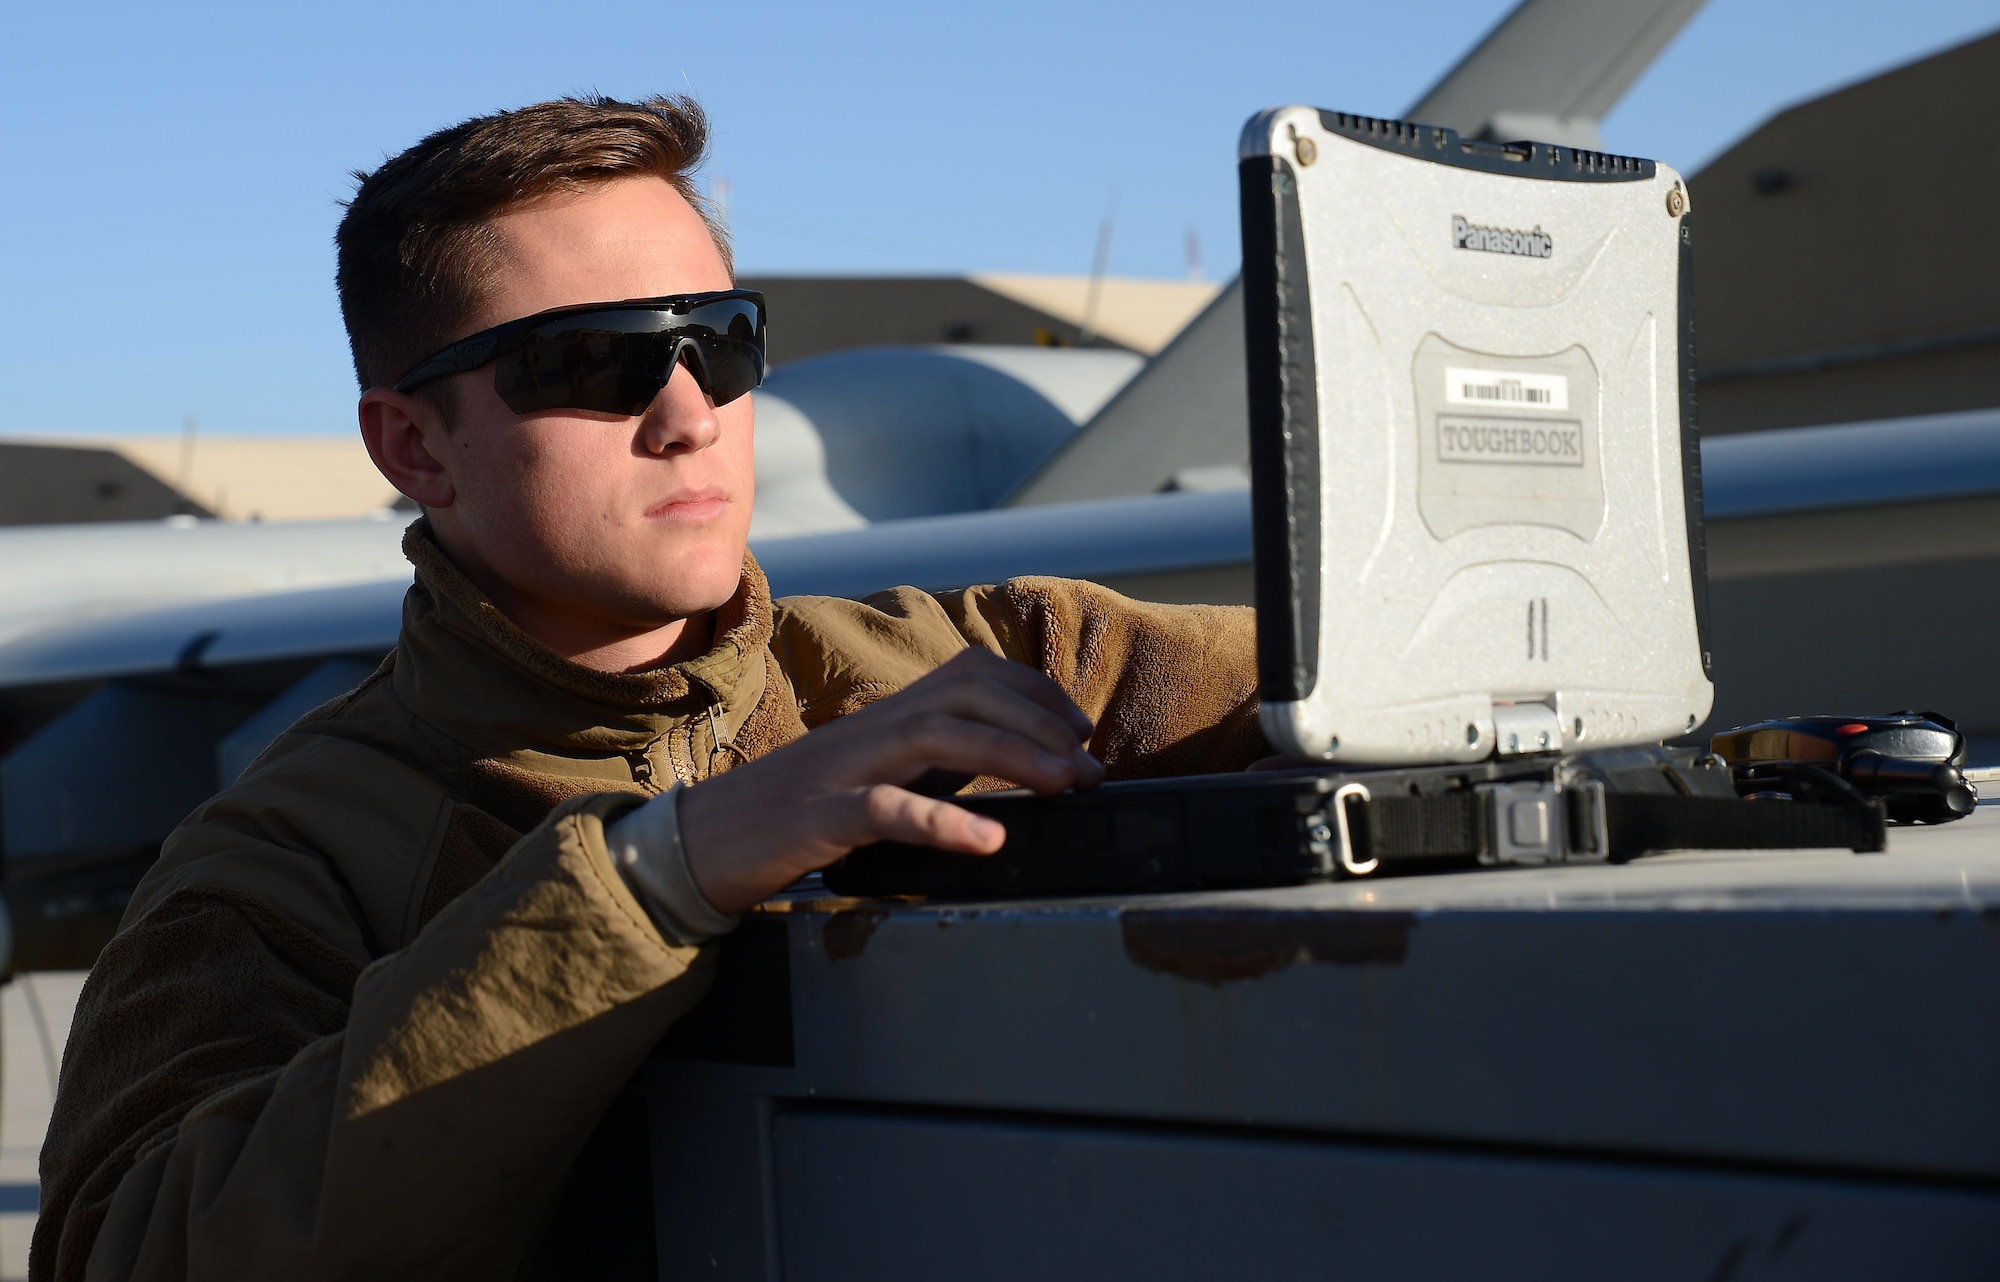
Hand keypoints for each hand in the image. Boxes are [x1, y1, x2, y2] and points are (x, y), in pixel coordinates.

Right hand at [677, 649, 1103, 912]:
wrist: (701, 843)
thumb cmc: (793, 814)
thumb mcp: (873, 776)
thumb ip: (929, 764)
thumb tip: (1008, 769)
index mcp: (886, 718)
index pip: (971, 674)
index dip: (1035, 693)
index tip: (1081, 730)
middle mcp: (871, 729)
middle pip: (966, 693)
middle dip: (1039, 722)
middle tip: (1088, 767)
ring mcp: (844, 769)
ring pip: (939, 736)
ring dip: (1013, 757)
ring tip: (1065, 786)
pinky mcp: (820, 817)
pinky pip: (888, 810)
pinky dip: (944, 820)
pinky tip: (990, 838)